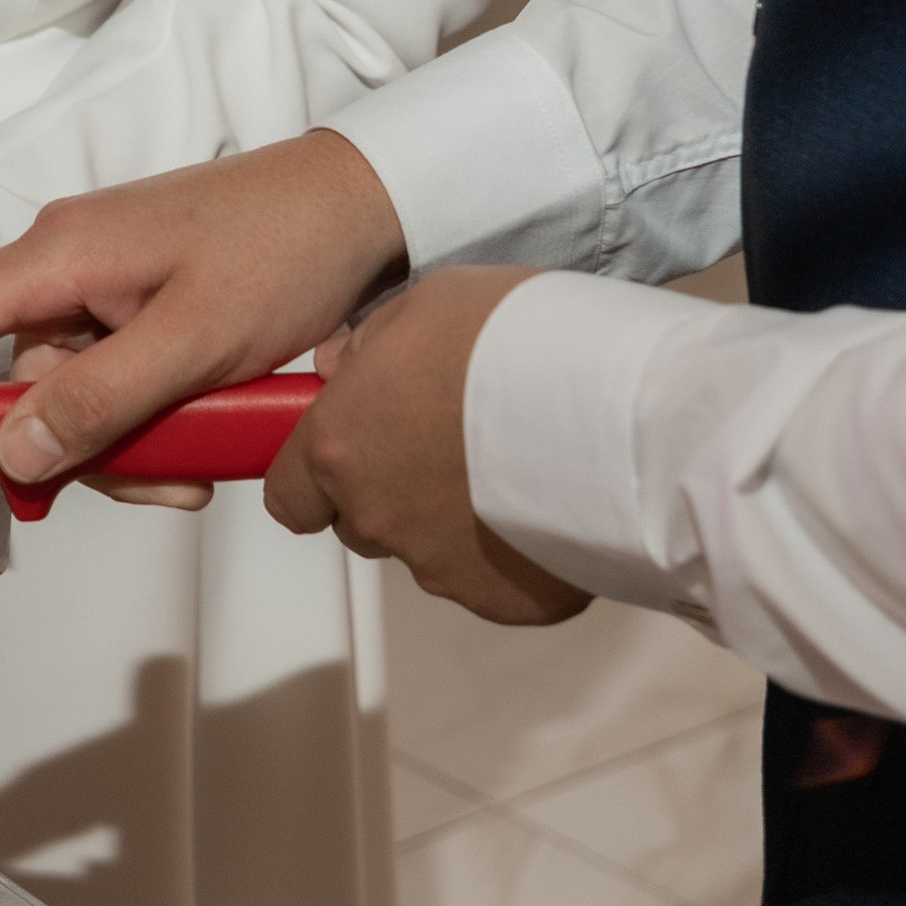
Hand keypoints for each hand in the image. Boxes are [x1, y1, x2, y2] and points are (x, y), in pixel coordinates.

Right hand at [0, 131, 408, 492]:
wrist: (361, 206)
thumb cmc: (281, 246)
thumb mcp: (195, 339)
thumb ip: (99, 399)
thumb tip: (13, 453)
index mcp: (58, 254)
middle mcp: (65, 266)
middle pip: (18, 384)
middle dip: (74, 448)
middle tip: (159, 477)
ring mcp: (101, 287)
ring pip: (71, 398)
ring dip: (127, 444)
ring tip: (206, 455)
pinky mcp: (137, 307)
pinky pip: (112, 385)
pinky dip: (149, 422)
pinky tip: (207, 434)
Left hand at [265, 267, 587, 623]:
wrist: (617, 413)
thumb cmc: (518, 342)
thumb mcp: (426, 304)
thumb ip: (368, 347)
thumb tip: (340, 373)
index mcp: (341, 448)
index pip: (289, 496)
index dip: (315, 475)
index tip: (354, 448)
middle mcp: (378, 518)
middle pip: (360, 523)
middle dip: (391, 491)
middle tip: (449, 442)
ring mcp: (440, 570)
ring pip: (427, 553)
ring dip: (454, 520)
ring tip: (514, 465)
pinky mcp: (504, 602)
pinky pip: (494, 580)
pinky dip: (512, 550)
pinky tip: (551, 502)